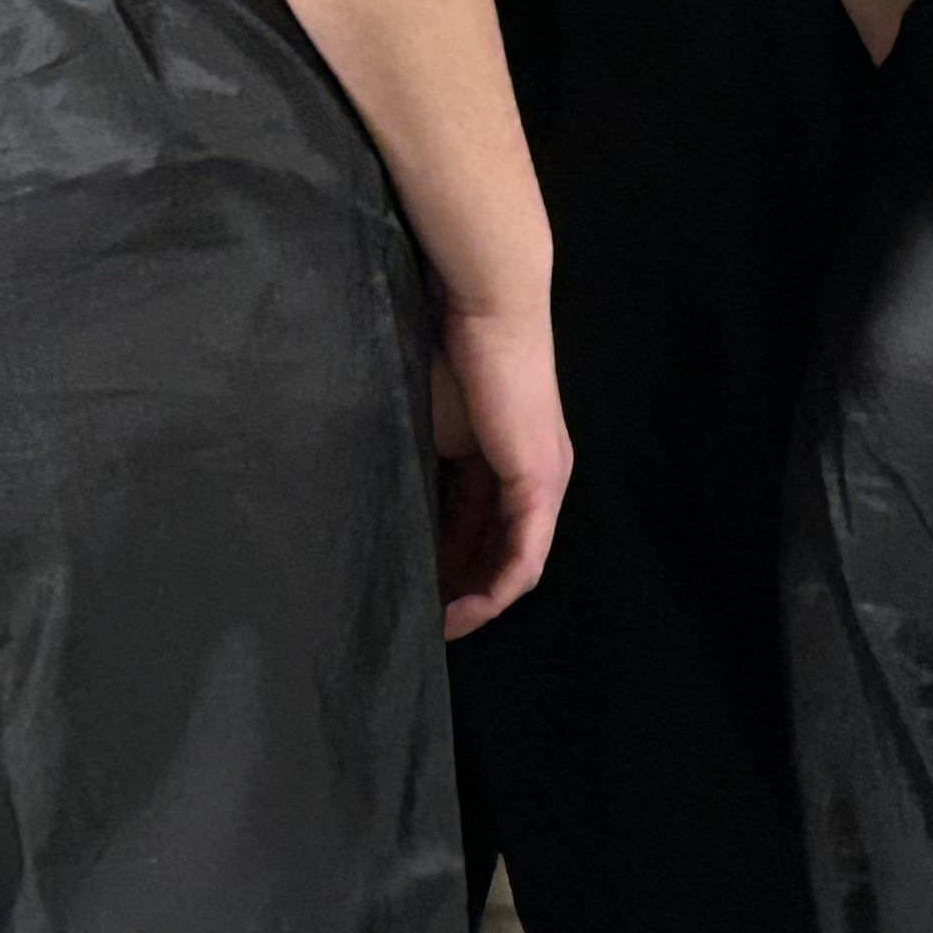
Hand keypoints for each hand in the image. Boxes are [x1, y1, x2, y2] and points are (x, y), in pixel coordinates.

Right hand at [427, 301, 568, 638]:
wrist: (482, 306)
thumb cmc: (448, 351)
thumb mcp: (429, 427)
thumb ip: (423, 471)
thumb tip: (389, 510)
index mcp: (506, 460)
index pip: (478, 530)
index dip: (446, 566)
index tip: (410, 591)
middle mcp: (535, 476)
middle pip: (498, 554)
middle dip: (459, 591)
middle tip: (417, 619)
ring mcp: (543, 481)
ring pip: (514, 565)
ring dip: (476, 600)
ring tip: (434, 626)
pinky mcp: (540, 482)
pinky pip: (524, 557)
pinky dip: (495, 591)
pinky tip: (461, 611)